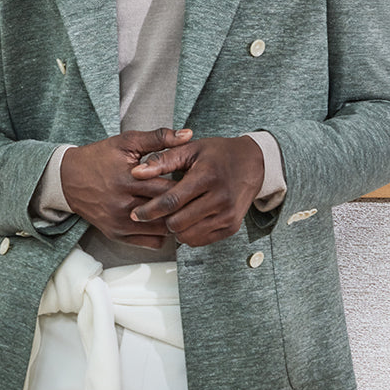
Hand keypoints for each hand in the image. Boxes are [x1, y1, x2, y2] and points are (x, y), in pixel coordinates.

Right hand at [59, 128, 192, 248]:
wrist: (68, 179)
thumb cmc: (99, 158)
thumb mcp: (127, 142)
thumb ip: (159, 138)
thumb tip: (188, 134)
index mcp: (128, 179)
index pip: (169, 188)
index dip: (187, 185)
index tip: (195, 180)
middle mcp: (123, 204)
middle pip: (166, 210)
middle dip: (184, 204)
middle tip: (194, 196)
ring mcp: (119, 223)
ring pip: (162, 230)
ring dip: (174, 220)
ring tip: (182, 208)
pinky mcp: (116, 234)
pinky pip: (150, 243)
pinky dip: (162, 233)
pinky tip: (165, 220)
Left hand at [129, 135, 264, 246]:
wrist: (253, 164)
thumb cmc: (219, 154)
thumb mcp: (191, 149)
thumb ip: (163, 160)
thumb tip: (136, 173)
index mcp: (207, 176)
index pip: (171, 201)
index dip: (150, 210)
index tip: (136, 214)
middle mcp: (220, 198)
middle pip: (178, 222)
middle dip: (161, 220)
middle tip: (155, 213)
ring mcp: (228, 215)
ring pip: (187, 236)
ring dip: (175, 228)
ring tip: (171, 215)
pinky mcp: (232, 227)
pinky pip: (200, 240)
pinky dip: (188, 233)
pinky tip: (186, 220)